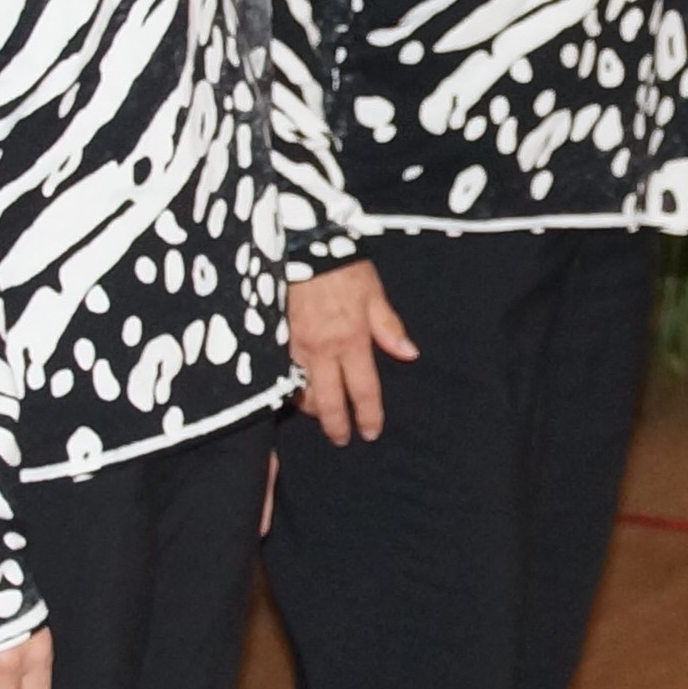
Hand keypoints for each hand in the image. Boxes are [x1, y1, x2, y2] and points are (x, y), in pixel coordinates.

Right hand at [289, 264, 416, 444]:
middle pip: (328, 402)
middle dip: (335, 426)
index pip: (363, 390)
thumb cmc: (344, 269)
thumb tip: (410, 354)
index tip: (370, 433)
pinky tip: (298, 390)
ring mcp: (296, 349)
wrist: (304, 248)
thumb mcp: (374, 294)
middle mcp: (323, 351)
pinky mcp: (278, 341)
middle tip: (341, 440)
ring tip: (323, 414)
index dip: (368, 415)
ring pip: (302, 392)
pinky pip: (285, 375)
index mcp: (352, 340)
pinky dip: (293, 387)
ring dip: (313, 408)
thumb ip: (389, 327)